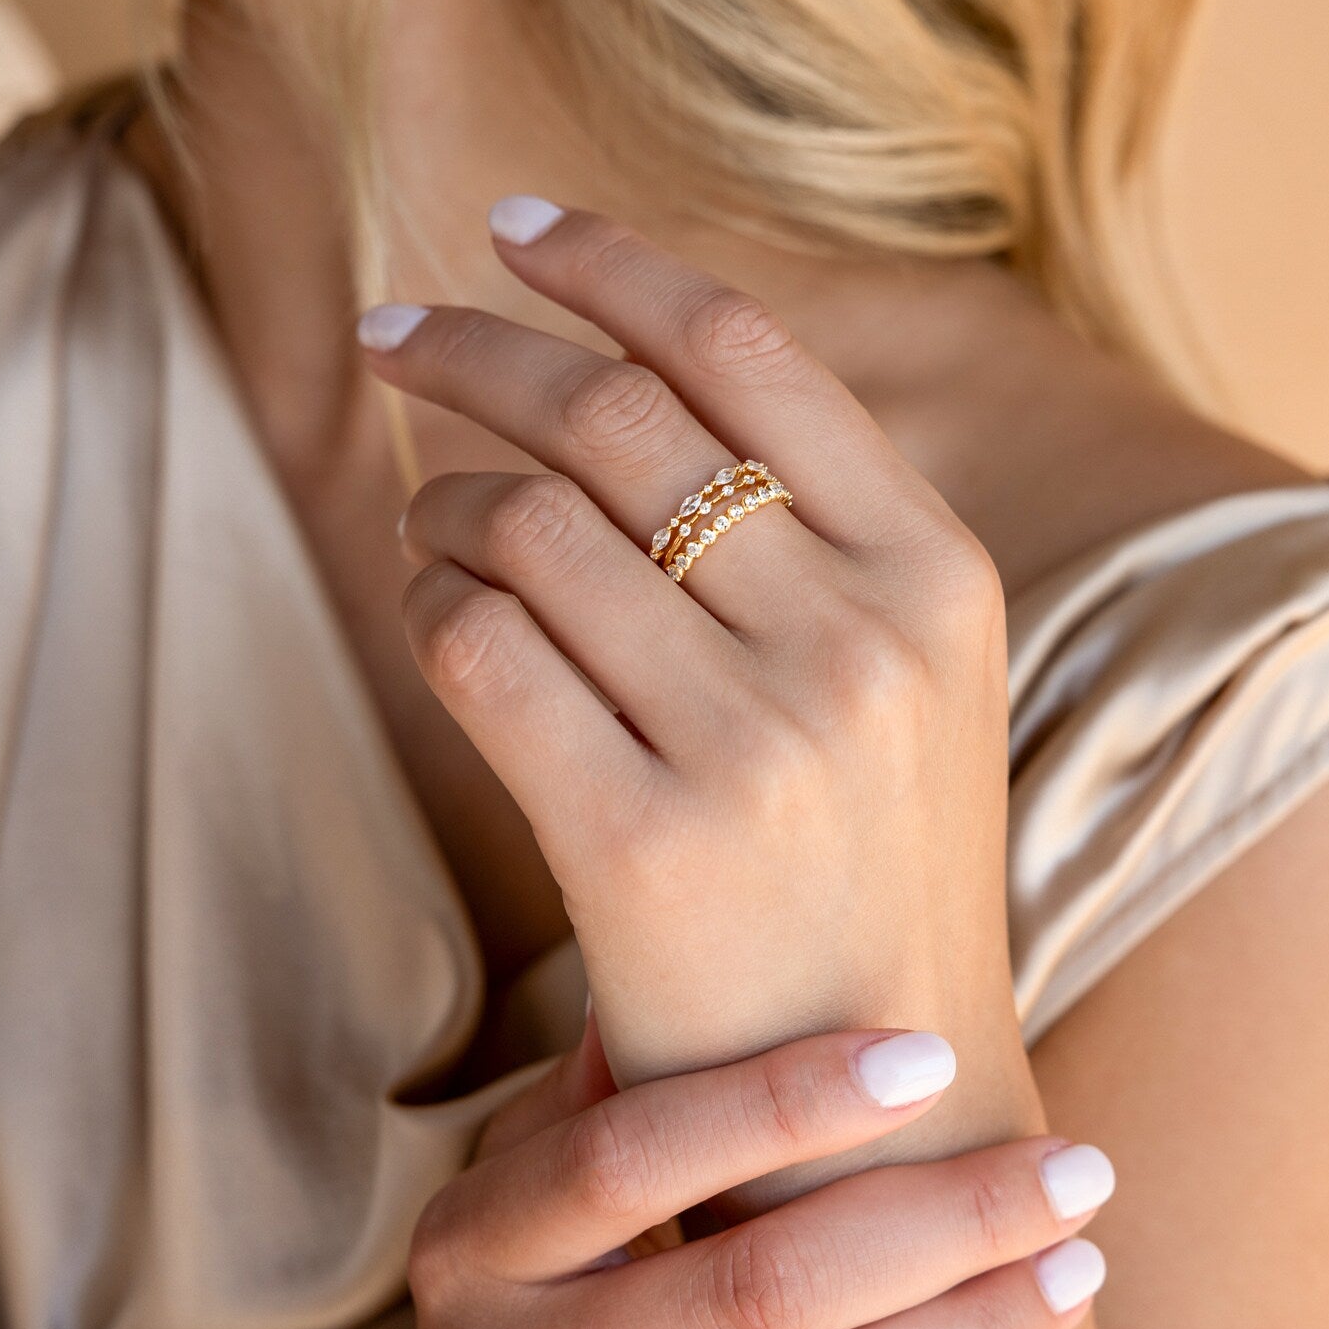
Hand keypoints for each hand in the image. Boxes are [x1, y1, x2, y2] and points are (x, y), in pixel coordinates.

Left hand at [363, 197, 1034, 1197]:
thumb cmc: (872, 861)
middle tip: (392, 330)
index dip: (615, 264)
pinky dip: (430, 604)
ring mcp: (757, 743)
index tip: (510, 224)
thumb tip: (626, 367)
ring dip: (442, 496)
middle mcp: (859, 638)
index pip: (748, 351)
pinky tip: (436, 609)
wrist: (887, 1103)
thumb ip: (812, 528)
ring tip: (427, 513)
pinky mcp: (642, 844)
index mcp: (936, 571)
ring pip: (530, 523)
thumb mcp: (903, 675)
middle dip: (477, 347)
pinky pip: (479, 650)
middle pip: (618, 416)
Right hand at [410, 1016, 1108, 1328]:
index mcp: (480, 1243)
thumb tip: (702, 938)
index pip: (631, 1157)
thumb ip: (607, 1080)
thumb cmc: (531, 1259)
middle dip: (931, 1230)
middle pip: (749, 1293)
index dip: (778, 1103)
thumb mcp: (529, 1167)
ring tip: (1076, 1257)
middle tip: (1073, 1168)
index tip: (931, 1053)